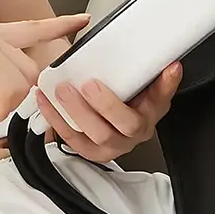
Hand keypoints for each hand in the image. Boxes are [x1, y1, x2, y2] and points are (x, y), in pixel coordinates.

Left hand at [36, 63, 182, 162]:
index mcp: (150, 112)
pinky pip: (72, 139)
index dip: (165, 85)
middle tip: (88, 86)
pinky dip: (56, 119)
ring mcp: (112, 144)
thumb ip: (148, 72)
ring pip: (98, 136)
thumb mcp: (135, 83)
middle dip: (106, 105)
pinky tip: (45, 100)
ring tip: (62, 90)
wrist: (102, 117)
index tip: (167, 67)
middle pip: (127, 125)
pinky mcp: (90, 150)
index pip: (162, 99)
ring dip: (77, 113)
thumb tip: (169, 63)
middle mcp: (134, 133)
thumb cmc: (120, 97)